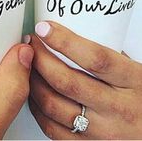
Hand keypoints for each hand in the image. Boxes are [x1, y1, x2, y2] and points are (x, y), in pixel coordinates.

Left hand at [29, 21, 141, 138]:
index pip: (94, 58)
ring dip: (33, 81)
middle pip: (66, 81)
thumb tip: (70, 41)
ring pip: (53, 105)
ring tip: (28, 65)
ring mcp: (101, 130)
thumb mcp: (134, 71)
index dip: (64, 41)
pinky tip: (34, 92)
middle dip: (40, 59)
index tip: (44, 28)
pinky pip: (51, 126)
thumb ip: (106, 58)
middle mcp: (117, 108)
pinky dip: (36, 106)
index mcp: (132, 81)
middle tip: (31, 45)